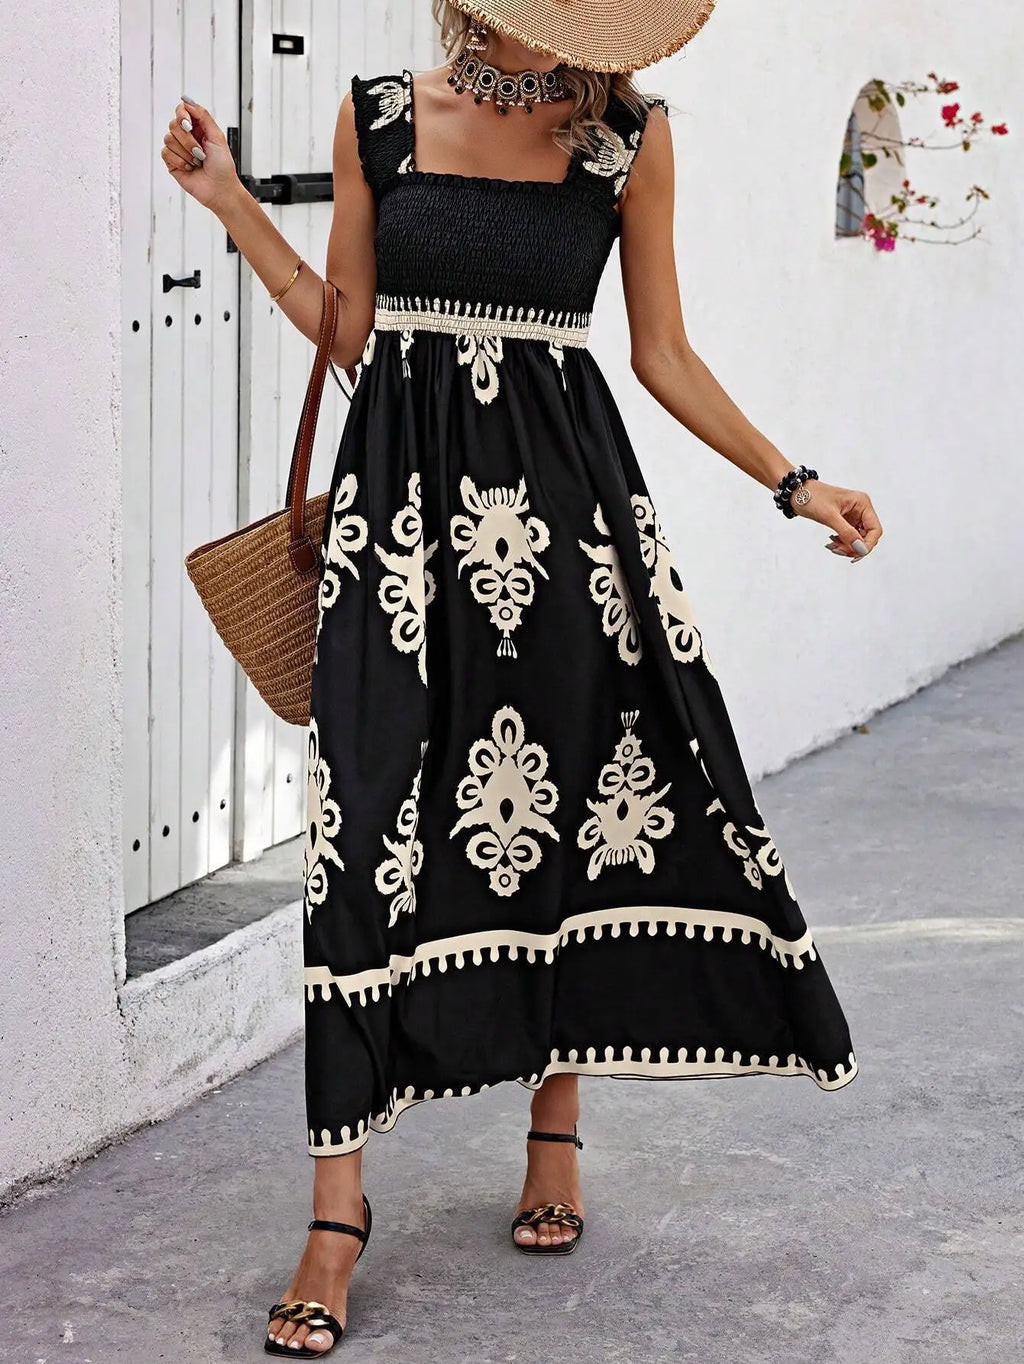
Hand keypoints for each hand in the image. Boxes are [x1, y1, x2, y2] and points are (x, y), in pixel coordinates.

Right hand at [161, 97, 240, 214]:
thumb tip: (186, 100)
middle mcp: (186, 136)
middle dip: (188, 140)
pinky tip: (189, 167)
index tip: (189, 125)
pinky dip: (179, 161)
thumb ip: (203, 115)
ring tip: (197, 162)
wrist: (220, 189)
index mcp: (198, 127)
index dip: (182, 115)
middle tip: (201, 152)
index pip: (181, 110)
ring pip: (168, 139)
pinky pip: (166, 153)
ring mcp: (178, 148)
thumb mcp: (217, 136)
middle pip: (173, 124)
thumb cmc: (222, 166)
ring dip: (186, 153)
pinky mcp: (171, 162)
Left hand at [791, 479, 882, 562]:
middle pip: (867, 536)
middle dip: (854, 547)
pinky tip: (831, 542)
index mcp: (862, 503)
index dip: (867, 544)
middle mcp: (860, 509)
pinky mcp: (844, 520)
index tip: (854, 554)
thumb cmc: (812, 497)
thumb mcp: (829, 516)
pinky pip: (849, 537)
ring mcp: (853, 515)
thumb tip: (860, 549)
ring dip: (847, 546)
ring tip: (832, 547)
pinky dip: (841, 543)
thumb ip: (846, 533)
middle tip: (838, 550)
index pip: (875, 530)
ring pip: (857, 539)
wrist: (796, 493)